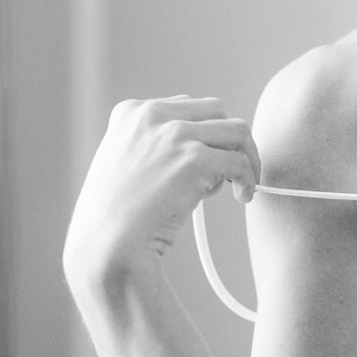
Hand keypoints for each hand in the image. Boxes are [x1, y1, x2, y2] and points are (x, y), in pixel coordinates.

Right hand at [63, 95, 260, 289]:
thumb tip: (198, 147)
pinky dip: (250, 179)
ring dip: (247, 156)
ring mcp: (173, 135)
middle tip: (229, 171)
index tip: (206, 160)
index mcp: (129, 113)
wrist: (106, 250)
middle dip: (229, 140)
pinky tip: (244, 197)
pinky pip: (241, 162)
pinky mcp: (195, 159)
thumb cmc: (113, 220)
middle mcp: (151, 115)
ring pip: (237, 130)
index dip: (203, 134)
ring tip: (241, 184)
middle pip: (216, 111)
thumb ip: (151, 147)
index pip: (186, 106)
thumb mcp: (122, 164)